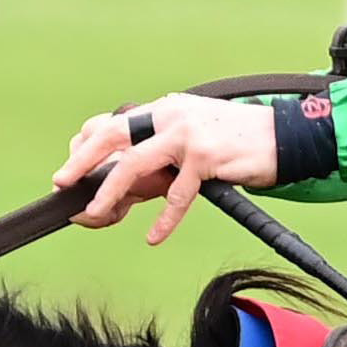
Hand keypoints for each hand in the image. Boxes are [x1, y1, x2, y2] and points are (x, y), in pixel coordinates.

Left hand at [59, 94, 281, 242]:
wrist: (285, 138)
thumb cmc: (239, 144)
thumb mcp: (193, 141)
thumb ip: (161, 159)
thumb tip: (126, 190)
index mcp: (164, 110)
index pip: (112, 124)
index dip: (87, 146)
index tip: (73, 170)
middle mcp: (170, 116)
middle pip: (112, 134)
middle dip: (82, 160)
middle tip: (62, 182)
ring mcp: (186, 135)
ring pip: (135, 163)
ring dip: (110, 191)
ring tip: (95, 214)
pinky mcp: (206, 157)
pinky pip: (177, 194)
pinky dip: (164, 219)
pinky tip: (154, 237)